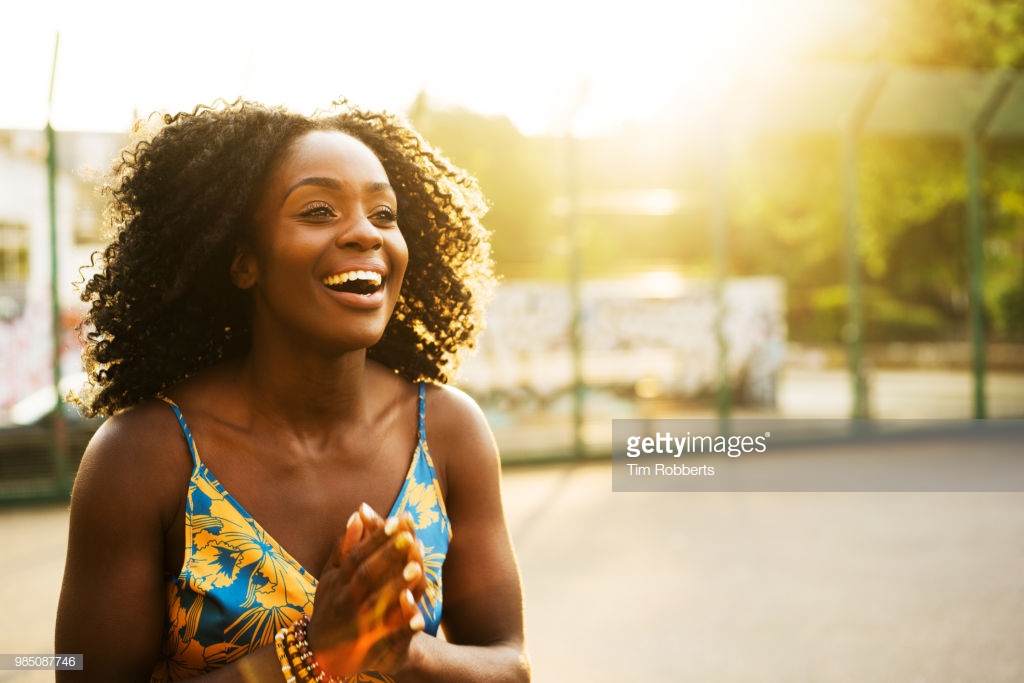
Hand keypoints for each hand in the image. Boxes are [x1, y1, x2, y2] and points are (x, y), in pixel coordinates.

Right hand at [307, 503, 426, 677]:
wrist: (320, 653)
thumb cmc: (330, 604)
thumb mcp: (331, 575)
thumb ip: (345, 546)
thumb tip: (359, 512)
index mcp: (338, 581)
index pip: (357, 555)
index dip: (376, 539)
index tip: (396, 521)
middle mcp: (346, 600)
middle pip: (367, 575)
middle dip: (388, 556)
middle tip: (409, 537)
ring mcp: (357, 624)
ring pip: (376, 604)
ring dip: (396, 587)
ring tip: (416, 568)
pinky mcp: (369, 647)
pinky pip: (386, 638)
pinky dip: (402, 629)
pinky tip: (418, 618)